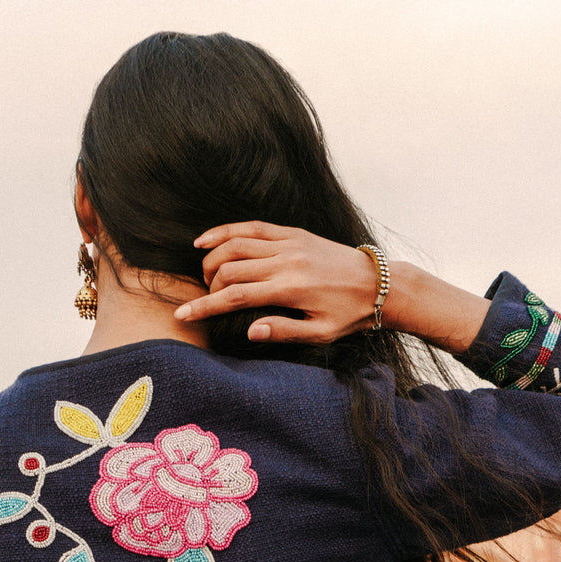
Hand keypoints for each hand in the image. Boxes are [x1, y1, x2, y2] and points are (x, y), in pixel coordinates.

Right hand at [174, 221, 377, 344]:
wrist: (377, 284)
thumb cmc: (348, 315)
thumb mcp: (320, 334)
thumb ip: (284, 331)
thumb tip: (250, 331)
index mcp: (290, 289)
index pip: (235, 296)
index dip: (205, 306)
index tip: (183, 315)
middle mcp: (286, 261)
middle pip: (229, 268)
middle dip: (208, 285)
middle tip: (206, 300)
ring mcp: (288, 242)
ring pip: (235, 244)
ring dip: (212, 259)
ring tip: (204, 275)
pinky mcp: (292, 232)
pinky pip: (251, 227)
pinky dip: (225, 232)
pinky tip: (205, 241)